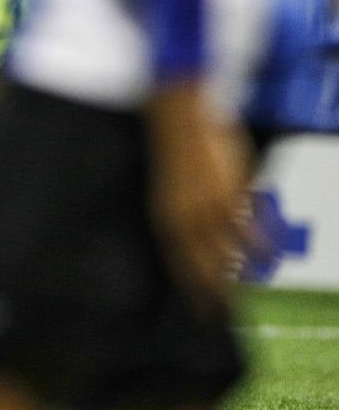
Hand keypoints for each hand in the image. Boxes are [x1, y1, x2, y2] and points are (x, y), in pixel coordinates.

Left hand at [146, 81, 250, 318]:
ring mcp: (208, 210)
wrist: (180, 119)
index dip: (190, 288)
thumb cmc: (179, 152)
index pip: (178, 264)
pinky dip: (261, 247)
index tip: (200, 309)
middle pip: (202, 268)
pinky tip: (269, 257)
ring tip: (251, 290)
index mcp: (166, 218)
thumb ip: (185, 217)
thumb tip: (201, 239)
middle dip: (214, 293)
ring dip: (241, 275)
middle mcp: (184, 220)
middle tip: (225, 314)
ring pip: (228, 254)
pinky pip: (249, 232)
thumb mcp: (175, 191)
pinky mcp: (230, 197)